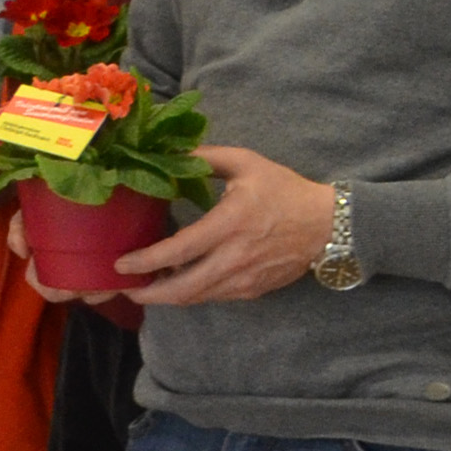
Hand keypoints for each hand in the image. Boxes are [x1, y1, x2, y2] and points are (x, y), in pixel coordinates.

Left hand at [115, 147, 331, 307]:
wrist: (330, 224)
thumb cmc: (285, 191)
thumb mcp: (247, 163)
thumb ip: (207, 156)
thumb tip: (170, 152)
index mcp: (230, 223)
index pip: (179, 250)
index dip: (145, 261)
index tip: (120, 263)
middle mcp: (235, 257)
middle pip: (183, 287)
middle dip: (149, 294)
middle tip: (125, 288)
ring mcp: (246, 278)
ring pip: (198, 297)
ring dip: (168, 297)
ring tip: (146, 288)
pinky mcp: (254, 290)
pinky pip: (215, 297)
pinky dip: (193, 294)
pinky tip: (180, 283)